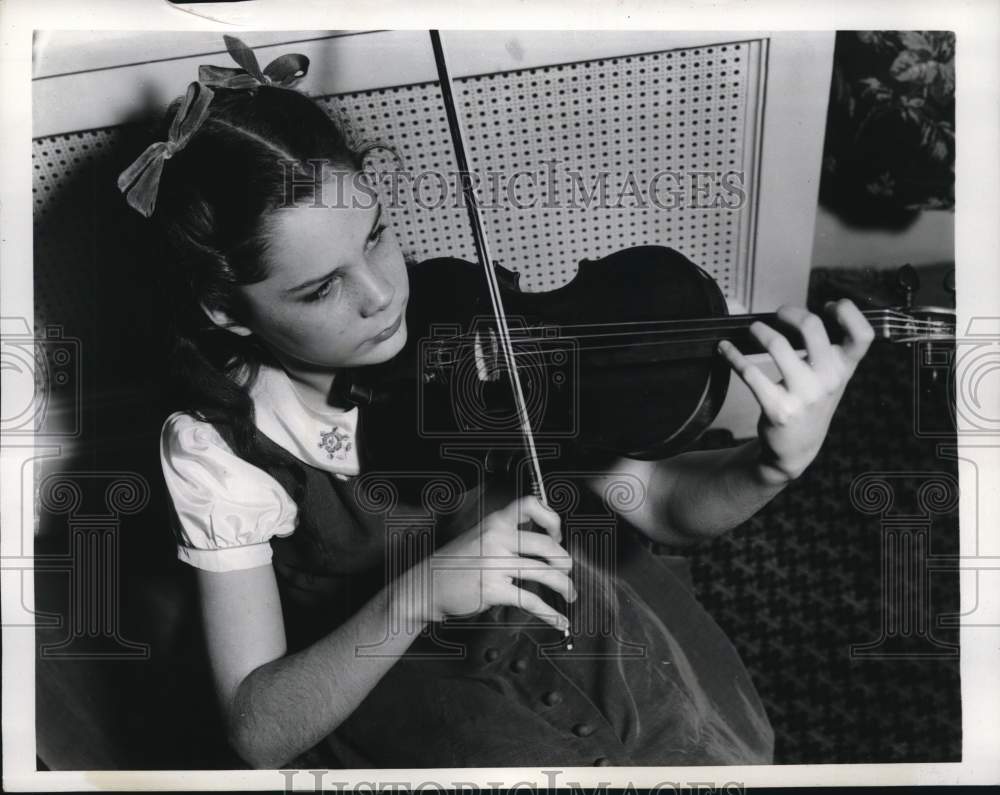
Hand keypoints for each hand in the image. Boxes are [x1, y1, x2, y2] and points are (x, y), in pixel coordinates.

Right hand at [407, 496, 574, 630]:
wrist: (426, 585)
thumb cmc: (455, 564)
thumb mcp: (480, 537)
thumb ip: (507, 536)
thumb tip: (544, 544)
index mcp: (495, 522)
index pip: (530, 505)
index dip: (551, 518)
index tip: (557, 534)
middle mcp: (496, 538)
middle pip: (547, 544)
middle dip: (565, 561)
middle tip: (567, 570)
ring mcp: (494, 564)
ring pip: (545, 573)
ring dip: (564, 586)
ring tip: (570, 593)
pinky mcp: (493, 589)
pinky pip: (531, 601)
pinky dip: (551, 614)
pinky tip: (558, 620)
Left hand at [717, 299, 874, 483]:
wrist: (797, 447)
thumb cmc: (811, 402)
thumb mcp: (830, 378)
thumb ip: (826, 349)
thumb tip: (796, 313)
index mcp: (845, 368)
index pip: (862, 335)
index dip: (847, 312)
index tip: (827, 305)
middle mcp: (829, 380)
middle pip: (812, 327)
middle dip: (789, 312)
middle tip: (778, 314)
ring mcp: (804, 395)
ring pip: (778, 345)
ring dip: (759, 330)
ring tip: (753, 329)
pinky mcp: (778, 408)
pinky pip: (750, 372)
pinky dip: (733, 355)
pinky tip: (725, 348)